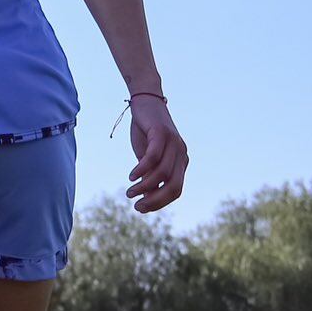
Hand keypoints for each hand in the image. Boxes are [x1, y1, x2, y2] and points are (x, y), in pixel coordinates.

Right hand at [125, 95, 188, 213]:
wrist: (145, 102)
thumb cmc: (145, 131)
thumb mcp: (147, 156)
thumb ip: (150, 174)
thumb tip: (146, 197)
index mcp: (181, 162)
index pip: (175, 190)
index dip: (160, 203)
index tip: (141, 208)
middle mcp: (181, 154)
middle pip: (173, 186)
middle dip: (155, 200)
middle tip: (137, 207)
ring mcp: (174, 143)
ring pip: (162, 174)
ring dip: (144, 186)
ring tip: (129, 192)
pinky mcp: (162, 133)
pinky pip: (153, 157)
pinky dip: (142, 170)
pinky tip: (131, 176)